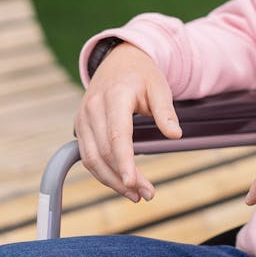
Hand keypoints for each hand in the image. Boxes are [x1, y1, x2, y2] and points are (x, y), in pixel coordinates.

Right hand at [74, 43, 180, 201]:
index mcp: (114, 96)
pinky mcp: (80, 127)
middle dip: (124, 178)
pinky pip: (87, 156)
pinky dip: (103, 173)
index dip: (124, 162)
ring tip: (136, 195)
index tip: (133, 183)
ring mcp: (83, 118)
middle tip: (147, 194)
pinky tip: (121, 183)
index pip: (117, 135)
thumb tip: (175, 135)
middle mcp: (93, 108)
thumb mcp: (160, 87)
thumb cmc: (142, 75)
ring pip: (91, 159)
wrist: (118, 62)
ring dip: (112, 181)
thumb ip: (166, 112)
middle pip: (104, 152)